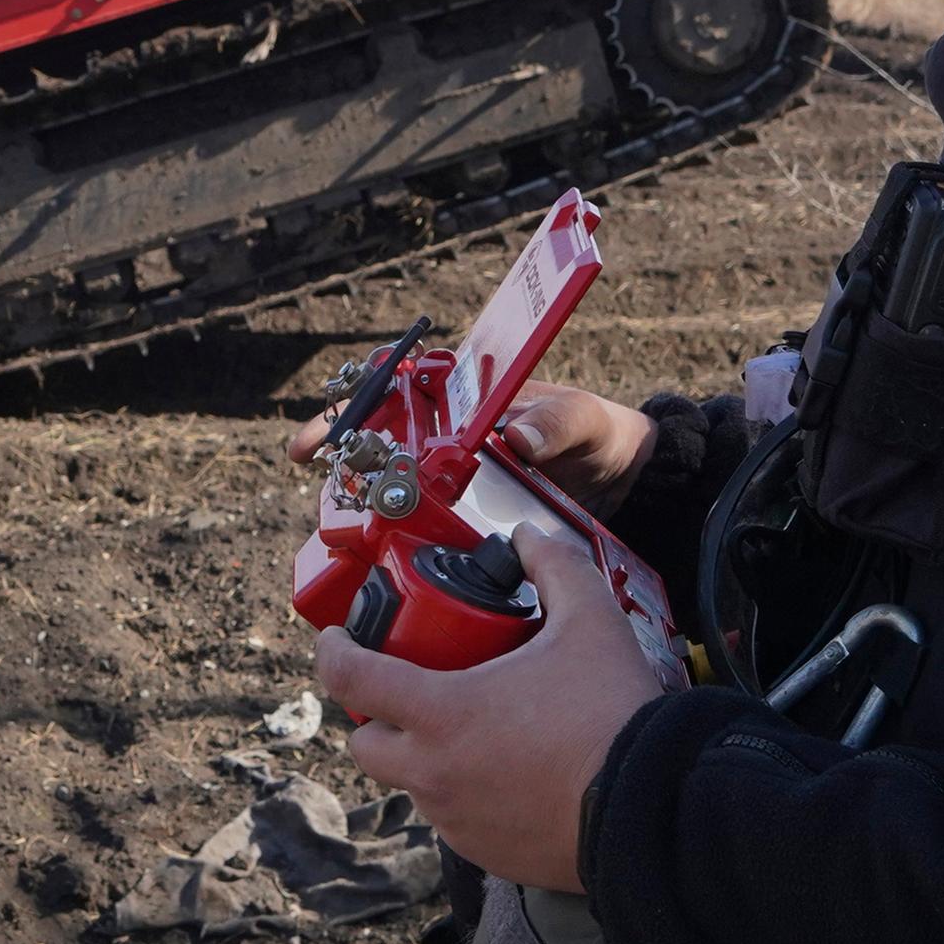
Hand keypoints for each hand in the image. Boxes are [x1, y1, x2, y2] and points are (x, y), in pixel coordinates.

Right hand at [283, 380, 657, 513]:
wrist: (632, 486)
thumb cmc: (604, 437)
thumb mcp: (586, 422)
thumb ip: (559, 422)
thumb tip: (522, 437)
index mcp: (472, 400)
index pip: (401, 384)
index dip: (358, 394)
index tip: (334, 416)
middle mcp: (454, 437)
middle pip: (382, 437)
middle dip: (342, 449)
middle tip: (311, 462)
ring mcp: (458, 482)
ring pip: (394, 486)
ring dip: (362, 500)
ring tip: (338, 519)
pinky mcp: (469, 523)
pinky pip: (423, 529)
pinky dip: (396, 541)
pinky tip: (376, 558)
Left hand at [313, 527, 669, 891]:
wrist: (653, 808)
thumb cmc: (613, 718)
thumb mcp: (590, 622)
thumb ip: (556, 568)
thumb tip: (530, 539)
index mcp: (442, 713)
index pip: (351, 677)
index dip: (332, 651)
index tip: (337, 639)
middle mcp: (434, 772)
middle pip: (366, 743)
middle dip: (376, 714)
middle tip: (408, 689)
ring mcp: (455, 818)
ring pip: (410, 784)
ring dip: (423, 756)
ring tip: (470, 730)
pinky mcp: (483, 852)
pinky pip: (452, 819)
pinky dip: (462, 794)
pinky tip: (502, 772)